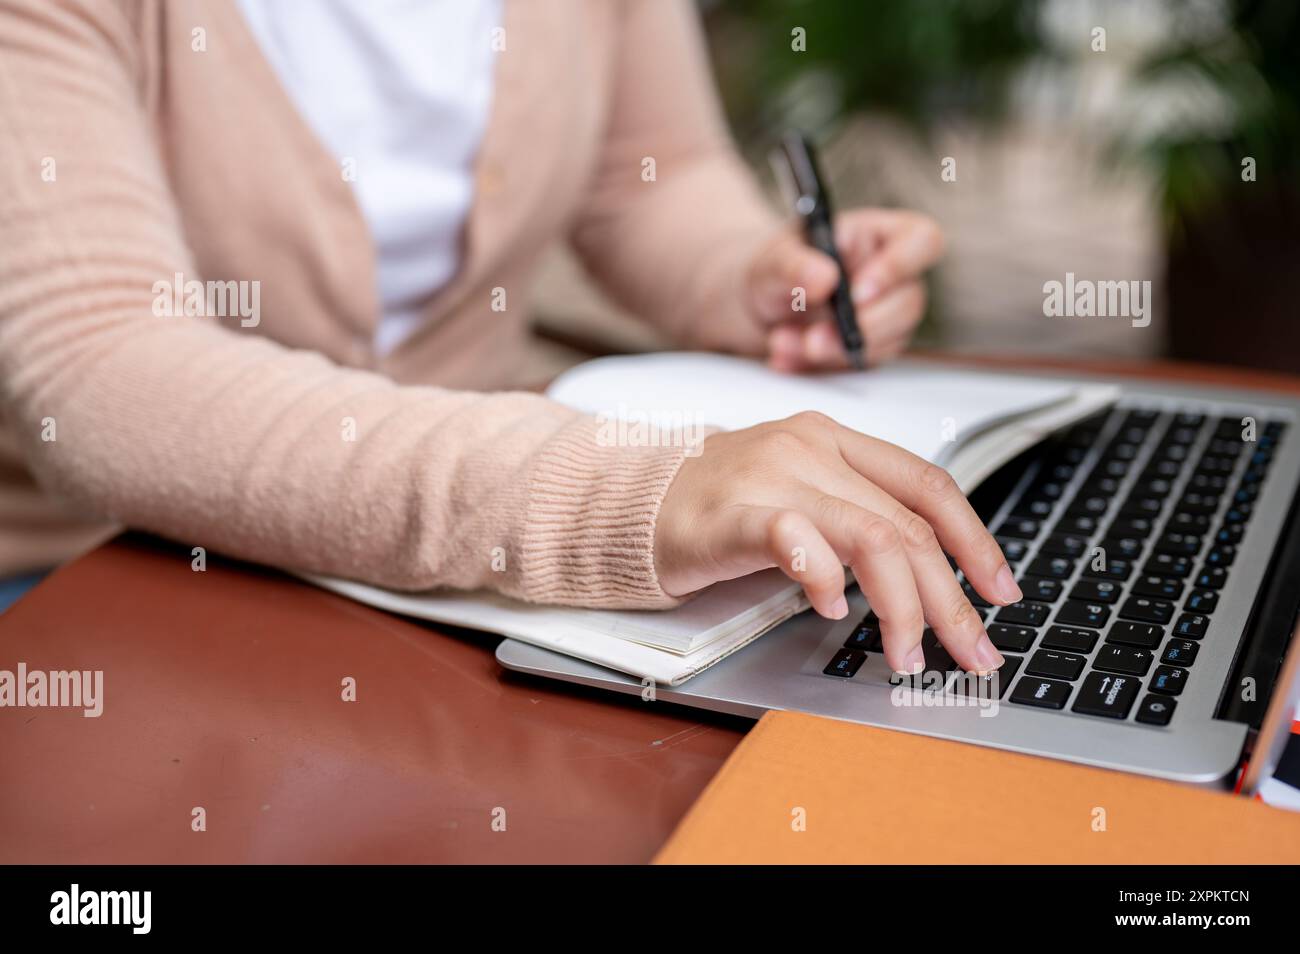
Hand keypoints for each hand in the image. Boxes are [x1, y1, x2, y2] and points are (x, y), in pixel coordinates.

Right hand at [654, 412, 1021, 674]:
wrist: (631, 500)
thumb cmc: (718, 506)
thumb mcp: (799, 494)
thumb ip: (854, 516)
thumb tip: (926, 576)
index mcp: (833, 439)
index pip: (926, 485)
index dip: (975, 540)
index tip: (1001, 591)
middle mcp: (809, 448)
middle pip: (906, 523)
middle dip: (952, 597)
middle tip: (972, 652)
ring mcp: (770, 476)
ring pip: (870, 535)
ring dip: (903, 605)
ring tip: (908, 653)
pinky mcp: (731, 513)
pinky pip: (794, 541)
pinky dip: (824, 578)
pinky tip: (830, 608)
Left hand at [746, 209, 943, 371]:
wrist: (757, 305)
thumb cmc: (775, 269)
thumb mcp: (773, 260)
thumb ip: (794, 265)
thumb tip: (825, 278)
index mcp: (878, 235)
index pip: (922, 240)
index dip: (900, 266)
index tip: (857, 293)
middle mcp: (892, 276)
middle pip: (909, 303)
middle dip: (861, 327)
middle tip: (813, 338)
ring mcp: (885, 314)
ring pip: (886, 341)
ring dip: (833, 351)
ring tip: (781, 341)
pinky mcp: (871, 347)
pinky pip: (858, 364)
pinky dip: (819, 366)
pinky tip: (786, 354)